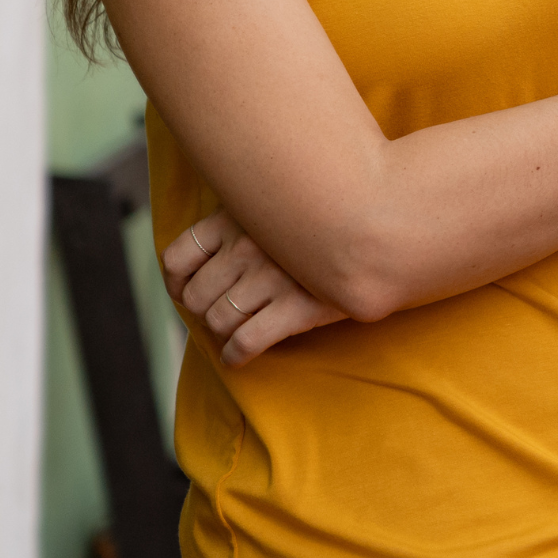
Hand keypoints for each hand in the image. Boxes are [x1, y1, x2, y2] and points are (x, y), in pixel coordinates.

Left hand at [162, 209, 344, 367]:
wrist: (381, 225)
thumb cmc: (326, 212)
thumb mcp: (276, 201)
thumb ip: (243, 215)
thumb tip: (212, 241)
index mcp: (235, 218)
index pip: (178, 257)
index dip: (176, 282)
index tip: (185, 290)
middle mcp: (247, 247)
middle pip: (195, 297)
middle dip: (203, 311)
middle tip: (218, 312)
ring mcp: (270, 279)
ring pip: (217, 321)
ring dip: (220, 333)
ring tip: (233, 332)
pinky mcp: (295, 308)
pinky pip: (246, 342)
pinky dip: (235, 355)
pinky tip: (239, 356)